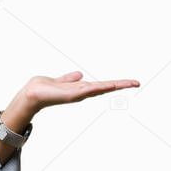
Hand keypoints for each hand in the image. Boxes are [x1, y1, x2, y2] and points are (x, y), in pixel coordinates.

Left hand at [24, 71, 139, 111]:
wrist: (33, 94)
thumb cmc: (45, 88)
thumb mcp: (62, 81)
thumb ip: (70, 79)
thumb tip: (79, 75)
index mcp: (81, 88)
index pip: (102, 85)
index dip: (116, 84)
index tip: (130, 82)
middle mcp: (83, 92)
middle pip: (106, 87)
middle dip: (122, 85)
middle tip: (137, 83)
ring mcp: (79, 94)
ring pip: (102, 88)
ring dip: (116, 85)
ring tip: (131, 83)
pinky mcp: (73, 95)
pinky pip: (89, 89)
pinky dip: (100, 87)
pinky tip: (109, 85)